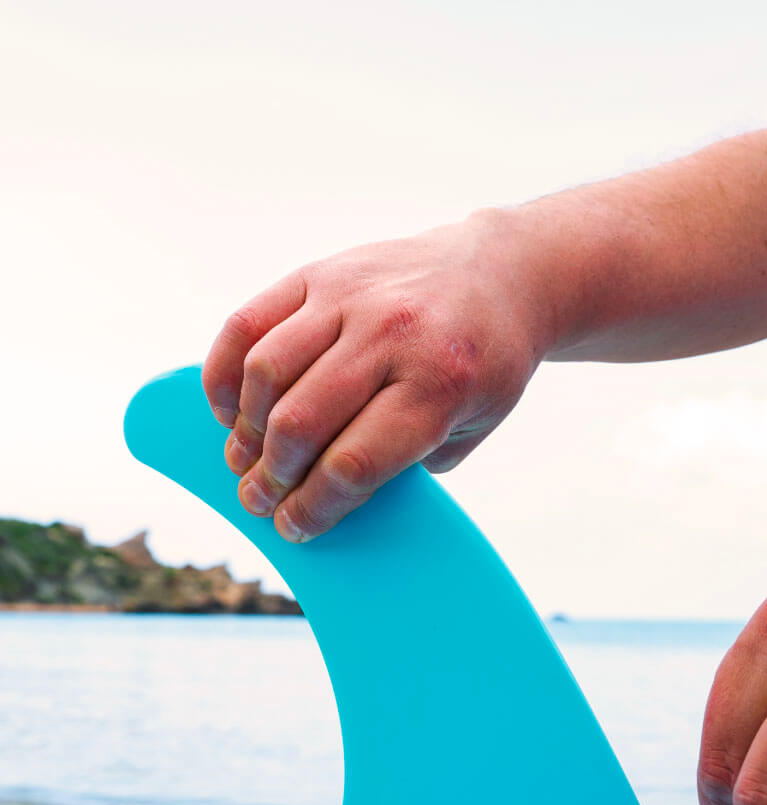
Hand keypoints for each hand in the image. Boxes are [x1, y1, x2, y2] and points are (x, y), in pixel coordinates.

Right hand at [202, 212, 547, 539]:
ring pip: (266, 373)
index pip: (355, 463)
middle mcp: (392, 336)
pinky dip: (224, 372)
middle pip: (301, 423)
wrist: (501, 273)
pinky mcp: (319, 273)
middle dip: (272, 477)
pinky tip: (228, 407)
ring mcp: (351, 298)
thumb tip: (322, 496)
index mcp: (440, 385)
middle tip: (259, 500)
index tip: (292, 526)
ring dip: (244, 430)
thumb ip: (405, 462)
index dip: (313, 506)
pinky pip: (247, 323)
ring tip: (244, 459)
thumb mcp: (471, 426)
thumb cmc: (484, 364)